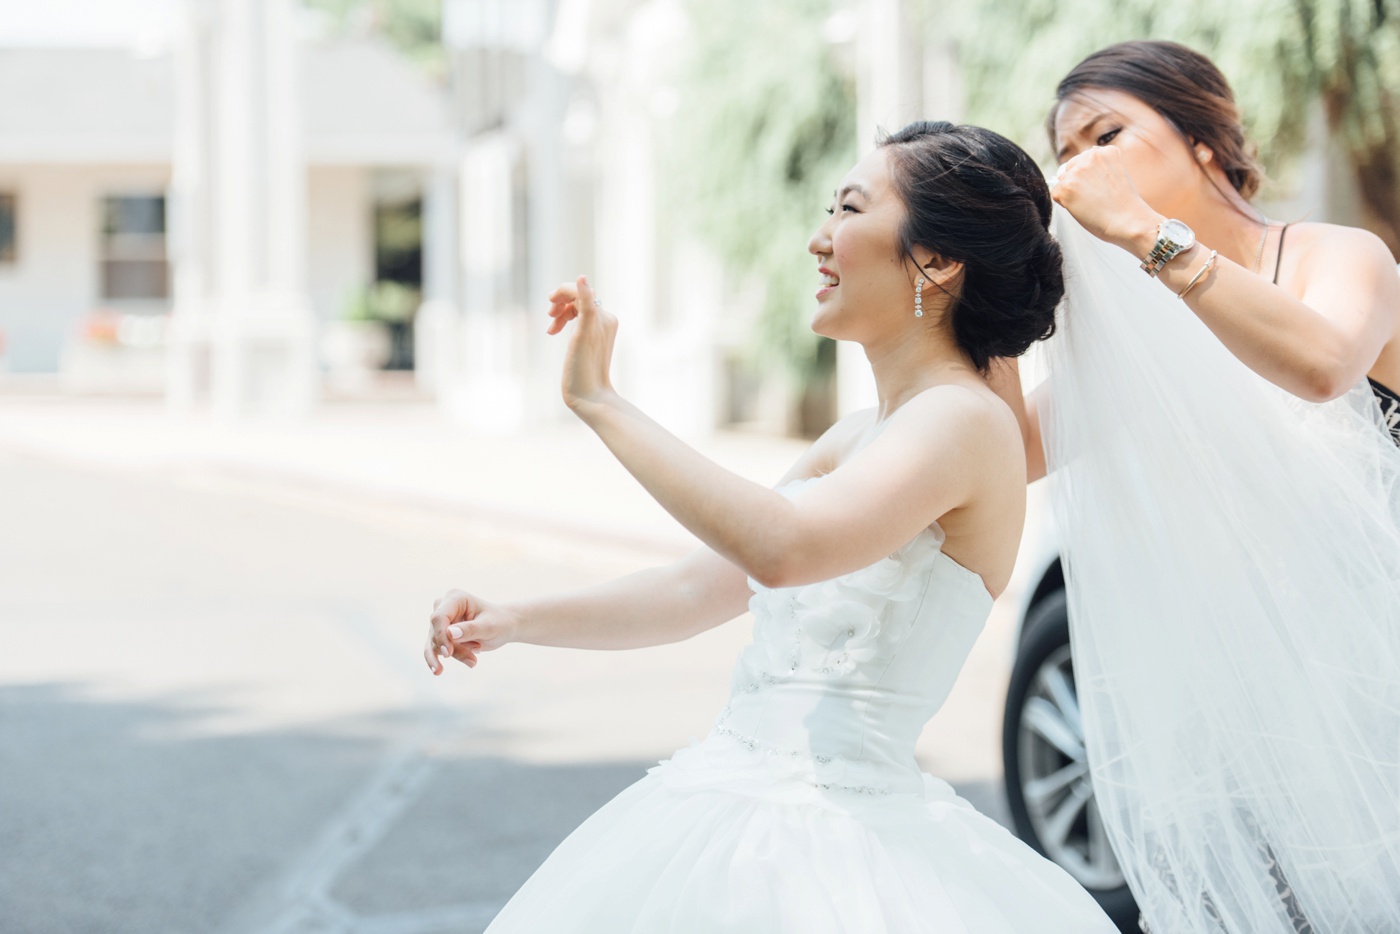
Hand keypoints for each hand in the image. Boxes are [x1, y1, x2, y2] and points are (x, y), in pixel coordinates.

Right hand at [424, 589, 518, 675]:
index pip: (439, 617)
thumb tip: (449, 634)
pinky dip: (439, 661)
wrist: (504, 627)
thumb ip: (470, 629)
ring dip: (454, 655)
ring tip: (473, 661)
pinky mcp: (440, 634)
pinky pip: (433, 650)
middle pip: (436, 632)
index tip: (448, 654)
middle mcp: (443, 606)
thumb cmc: (499, 623)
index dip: (441, 636)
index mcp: (455, 597)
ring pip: (435, 644)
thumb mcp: (489, 627)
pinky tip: (438, 671)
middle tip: (473, 660)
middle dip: (453, 649)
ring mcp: (440, 621)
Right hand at [547, 276, 617, 410]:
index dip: (563, 293)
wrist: (589, 397)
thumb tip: (581, 277)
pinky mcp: (590, 342)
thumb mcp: (581, 333)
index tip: (549, 304)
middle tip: (549, 314)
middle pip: (578, 298)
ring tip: (551, 327)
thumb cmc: (583, 368)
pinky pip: (576, 321)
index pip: (581, 291)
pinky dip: (563, 322)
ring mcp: (598, 331)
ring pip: (576, 309)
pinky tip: (553, 332)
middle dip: (560, 302)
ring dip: (560, 313)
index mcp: (604, 317)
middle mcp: (604, 321)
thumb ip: (585, 304)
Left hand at [1051, 146, 1161, 255]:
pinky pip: (1056, 194)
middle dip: (1077, 183)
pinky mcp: (1066, 187)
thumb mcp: (1116, 175)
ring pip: (1062, 182)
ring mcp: (1077, 171)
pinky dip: (1065, 204)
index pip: (1084, 161)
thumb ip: (1098, 169)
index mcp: (1106, 151)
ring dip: (1071, 194)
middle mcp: (1090, 156)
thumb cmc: (1123, 205)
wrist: (1128, 221)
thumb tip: (1072, 172)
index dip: (1088, 178)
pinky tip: (1083, 208)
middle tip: (1095, 198)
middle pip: (1070, 169)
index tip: (1100, 189)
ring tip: (1091, 203)